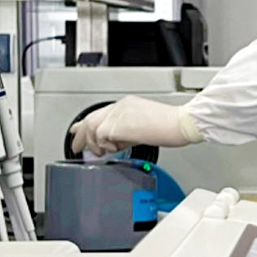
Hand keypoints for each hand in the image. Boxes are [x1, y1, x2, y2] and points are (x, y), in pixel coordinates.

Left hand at [69, 95, 200, 155]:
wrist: (180, 123)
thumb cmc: (171, 126)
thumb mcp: (144, 127)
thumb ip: (127, 133)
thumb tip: (115, 143)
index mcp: (127, 104)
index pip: (100, 113)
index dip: (87, 123)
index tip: (79, 130)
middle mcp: (120, 106)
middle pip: (91, 119)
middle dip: (81, 135)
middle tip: (76, 146)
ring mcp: (118, 114)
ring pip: (92, 128)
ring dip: (95, 143)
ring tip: (102, 152)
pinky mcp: (117, 125)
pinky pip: (101, 137)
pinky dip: (104, 146)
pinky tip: (112, 150)